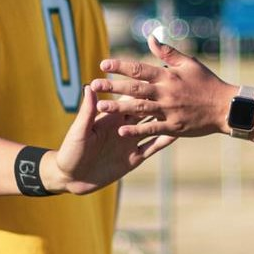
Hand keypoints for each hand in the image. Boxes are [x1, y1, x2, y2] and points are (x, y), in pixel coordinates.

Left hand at [49, 85, 173, 192]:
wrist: (71, 178)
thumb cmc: (71, 150)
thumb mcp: (80, 130)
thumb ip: (88, 110)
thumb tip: (90, 86)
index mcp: (111, 118)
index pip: (129, 99)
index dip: (141, 88)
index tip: (156, 75)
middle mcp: (123, 127)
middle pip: (145, 110)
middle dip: (159, 99)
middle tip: (177, 89)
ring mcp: (130, 143)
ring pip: (152, 128)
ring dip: (166, 119)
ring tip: (183, 109)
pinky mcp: (134, 158)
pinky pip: (152, 148)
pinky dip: (164, 141)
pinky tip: (177, 135)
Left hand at [92, 33, 235, 138]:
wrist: (226, 107)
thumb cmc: (207, 83)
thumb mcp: (189, 63)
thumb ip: (167, 52)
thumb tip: (151, 37)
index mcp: (168, 76)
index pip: (140, 68)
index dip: (120, 66)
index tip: (103, 63)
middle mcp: (166, 92)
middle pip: (135, 88)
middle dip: (113, 86)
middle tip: (94, 84)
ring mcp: (170, 110)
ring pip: (139, 108)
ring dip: (119, 107)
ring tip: (100, 107)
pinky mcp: (174, 127)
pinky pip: (152, 129)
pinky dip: (136, 129)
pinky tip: (121, 130)